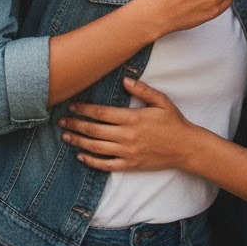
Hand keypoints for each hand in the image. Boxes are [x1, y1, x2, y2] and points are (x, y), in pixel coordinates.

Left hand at [61, 78, 190, 171]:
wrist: (185, 147)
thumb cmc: (173, 121)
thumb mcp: (161, 101)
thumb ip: (143, 89)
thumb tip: (125, 80)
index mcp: (133, 118)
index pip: (102, 113)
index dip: (85, 109)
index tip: (72, 106)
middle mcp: (127, 136)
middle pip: (94, 130)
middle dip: (76, 125)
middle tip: (61, 121)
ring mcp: (127, 153)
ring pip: (96, 147)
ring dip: (79, 141)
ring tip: (65, 136)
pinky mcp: (130, 165)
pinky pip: (106, 165)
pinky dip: (91, 161)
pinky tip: (81, 155)